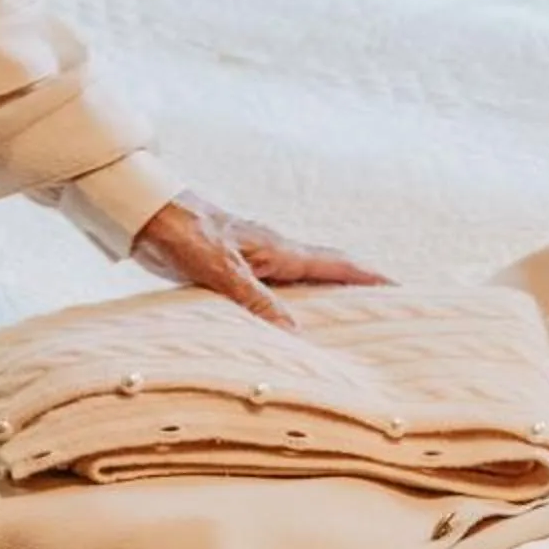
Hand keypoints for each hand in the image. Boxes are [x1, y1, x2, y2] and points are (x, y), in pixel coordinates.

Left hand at [131, 192, 388, 327]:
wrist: (144, 213)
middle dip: (358, 290)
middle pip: (327, 272)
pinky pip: (276, 293)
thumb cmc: (182, 232)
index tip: (405, 291)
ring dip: (326, 301)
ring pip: (302, 283)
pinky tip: (288, 330)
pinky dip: (292, 310)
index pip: (336, 263)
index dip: (370, 278)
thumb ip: (256, 299)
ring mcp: (254, 260)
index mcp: (278, 249)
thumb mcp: (220, 268)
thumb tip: (297, 335)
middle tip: (390, 315)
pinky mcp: (233, 270)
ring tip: (348, 330)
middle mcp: (273, 253)